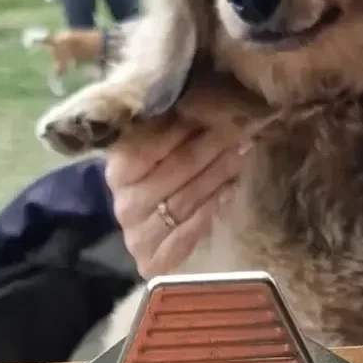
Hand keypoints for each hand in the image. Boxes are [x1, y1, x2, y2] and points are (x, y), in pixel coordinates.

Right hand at [105, 121, 246, 277]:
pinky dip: (215, 206)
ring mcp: (139, 236)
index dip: (185, 123)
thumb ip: (169, 134)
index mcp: (119, 171)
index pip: (152, 142)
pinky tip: (233, 189)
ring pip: (188, 197)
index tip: (216, 107)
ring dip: (220, 171)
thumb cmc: (162, 190)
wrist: (158, 242)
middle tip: (240, 125)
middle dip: (212, 143)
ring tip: (243, 151)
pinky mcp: (156, 261)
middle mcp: (125, 204)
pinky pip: (192, 229)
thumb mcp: (159, 158)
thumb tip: (200, 100)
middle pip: (177, 167)